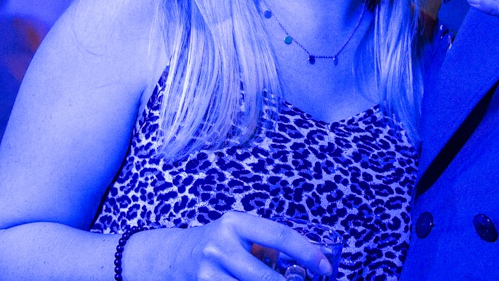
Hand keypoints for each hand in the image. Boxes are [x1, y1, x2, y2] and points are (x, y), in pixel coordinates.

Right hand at [123, 211, 333, 280]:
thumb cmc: (218, 243)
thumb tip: (308, 264)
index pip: (281, 235)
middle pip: (268, 279)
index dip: (307, 252)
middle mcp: (221, 245)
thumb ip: (266, 244)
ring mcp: (209, 273)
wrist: (173, 257)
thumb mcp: (239, 233)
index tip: (325, 267)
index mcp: (235, 223)